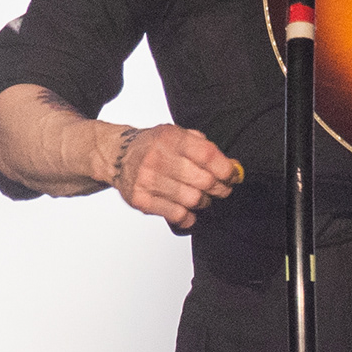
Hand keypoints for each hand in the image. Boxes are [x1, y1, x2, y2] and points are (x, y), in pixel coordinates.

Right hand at [111, 123, 243, 229]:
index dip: (226, 169)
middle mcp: (157, 158)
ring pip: (193, 200)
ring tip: (201, 197)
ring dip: (203, 202)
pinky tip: (187, 209)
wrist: (118, 155)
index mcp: (170, 138)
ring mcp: (148, 180)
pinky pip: (177, 215)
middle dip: (220, 188)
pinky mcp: (141, 200)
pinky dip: (188, 216)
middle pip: (204, 180)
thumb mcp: (176, 135)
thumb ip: (203, 148)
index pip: (208, 155)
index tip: (233, 175)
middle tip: (222, 189)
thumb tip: (232, 167)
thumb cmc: (153, 146)